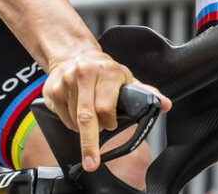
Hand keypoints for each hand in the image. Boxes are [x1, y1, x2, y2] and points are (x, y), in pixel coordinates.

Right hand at [42, 50, 170, 171]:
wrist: (74, 54)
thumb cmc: (104, 71)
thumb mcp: (126, 78)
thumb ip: (145, 93)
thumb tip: (165, 105)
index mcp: (107, 72)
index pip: (105, 106)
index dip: (109, 121)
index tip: (112, 125)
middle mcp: (85, 74)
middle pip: (86, 117)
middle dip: (89, 143)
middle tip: (92, 161)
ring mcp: (66, 81)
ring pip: (74, 120)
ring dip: (83, 128)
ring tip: (89, 114)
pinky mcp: (52, 89)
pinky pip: (63, 117)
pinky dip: (70, 122)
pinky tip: (75, 109)